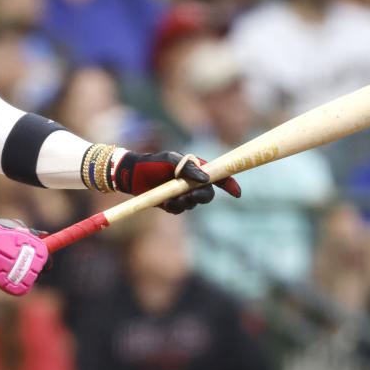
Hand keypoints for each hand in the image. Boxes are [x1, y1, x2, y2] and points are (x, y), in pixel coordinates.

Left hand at [113, 151, 241, 213]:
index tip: (237, 193)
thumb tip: (205, 179)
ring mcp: (183, 194)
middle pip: (208, 194)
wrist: (132, 175)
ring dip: (185, 203)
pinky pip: (181, 210)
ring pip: (194, 204)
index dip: (229, 183)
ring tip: (171, 198)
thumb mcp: (169, 159)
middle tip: (189, 196)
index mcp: (195, 168)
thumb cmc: (151, 163)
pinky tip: (166, 202)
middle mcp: (192, 182)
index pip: (217, 176)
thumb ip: (187, 167)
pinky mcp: (174, 204)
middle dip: (201, 197)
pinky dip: (175, 208)